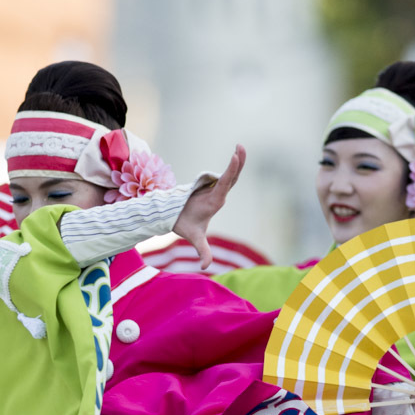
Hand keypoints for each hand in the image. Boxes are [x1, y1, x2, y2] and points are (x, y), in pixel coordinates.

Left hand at [172, 146, 245, 269]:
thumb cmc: (184, 223)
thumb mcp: (194, 237)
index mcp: (213, 201)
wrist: (173, 213)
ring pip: (229, 174)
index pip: (224, 184)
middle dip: (236, 162)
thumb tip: (204, 267)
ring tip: (241, 147)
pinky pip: (228, 177)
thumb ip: (202, 251)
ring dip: (237, 161)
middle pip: (229, 176)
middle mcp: (215, 193)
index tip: (234, 157)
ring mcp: (215, 189)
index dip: (230, 171)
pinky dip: (234, 168)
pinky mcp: (216, 189)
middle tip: (240, 147)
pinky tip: (239, 157)